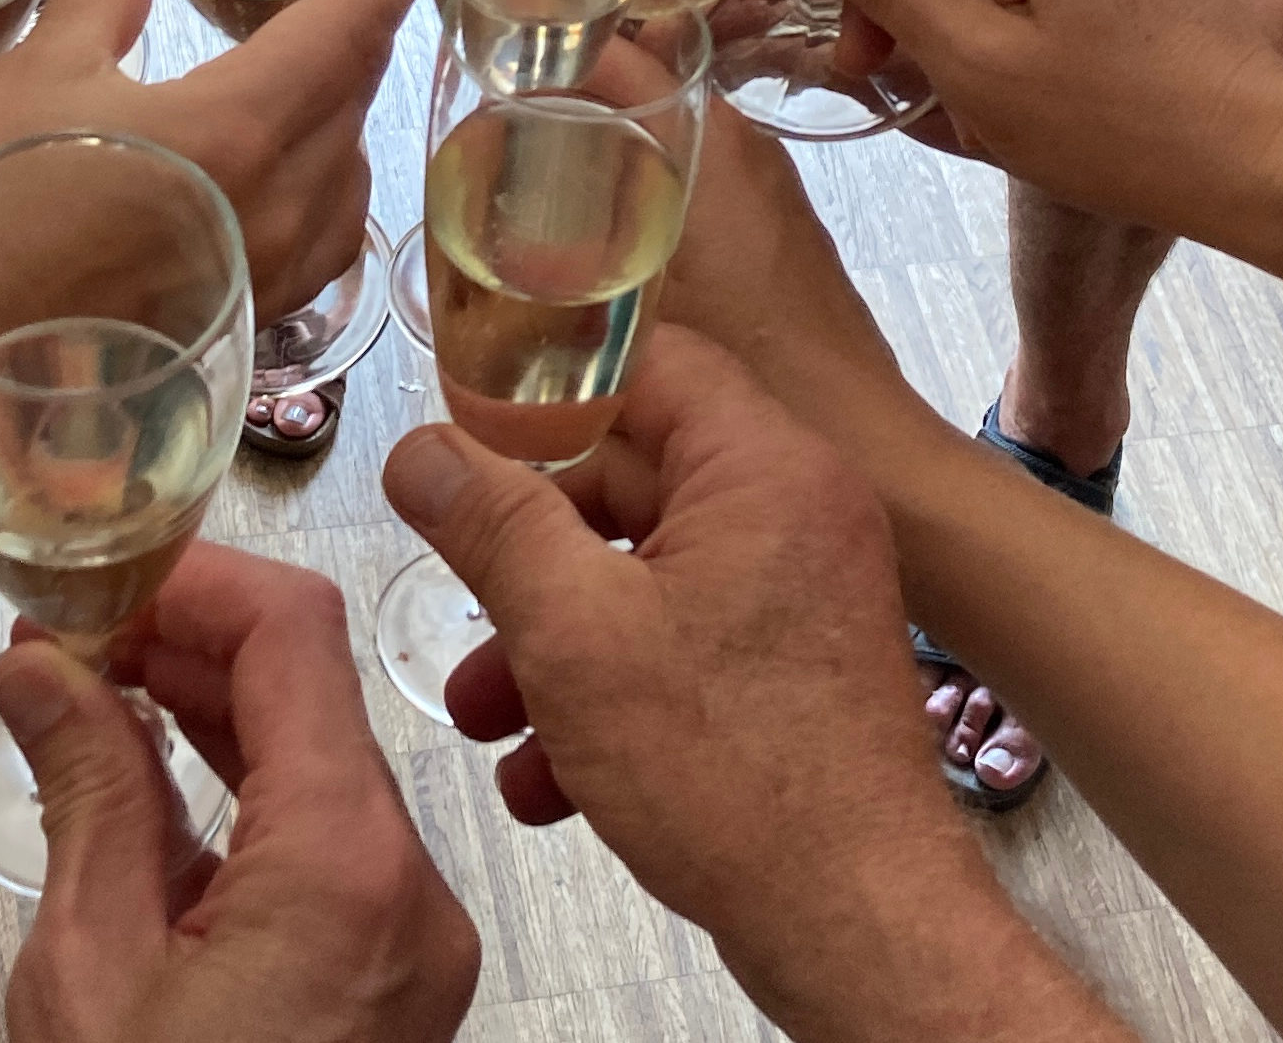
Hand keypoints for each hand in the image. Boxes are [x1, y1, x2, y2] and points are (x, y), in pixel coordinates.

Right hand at [0, 0, 418, 320]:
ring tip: (307, 68)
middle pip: (351, 98)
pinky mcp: (252, 316)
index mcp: (235, 130)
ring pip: (349, 168)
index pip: (343, 34)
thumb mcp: (40, 73)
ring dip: (340, 109)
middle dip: (357, 32)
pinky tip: (286, 166)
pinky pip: (328, 233)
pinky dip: (326, 182)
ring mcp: (272, 270)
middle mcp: (277, 205)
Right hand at [0, 546, 476, 1042]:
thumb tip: (44, 675)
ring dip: (214, 720)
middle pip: (313, 695)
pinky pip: (334, 849)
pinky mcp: (397, 979)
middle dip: (186, 650)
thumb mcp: (90, 968)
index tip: (106, 581)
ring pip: (324, 770)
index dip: (193, 585)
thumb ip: (86, 798)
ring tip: (96, 700)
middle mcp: (411, 894)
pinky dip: (251, 801)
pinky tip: (157, 788)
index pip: (295, 635)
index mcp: (346, 869)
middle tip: (71, 643)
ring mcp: (414, 942)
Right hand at [385, 333, 1025, 1031]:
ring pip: (645, 579)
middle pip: (633, 477)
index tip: (466, 424)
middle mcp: (799, 514)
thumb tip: (427, 455)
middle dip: (528, 551)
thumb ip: (492, 525)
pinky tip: (548, 776)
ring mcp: (804, 597)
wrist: (855, 923)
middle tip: (457, 583)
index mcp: (764, 467)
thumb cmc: (743, 779)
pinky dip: (610, 695)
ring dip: (552, 642)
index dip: (543, 385)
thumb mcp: (574, 633)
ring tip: (485, 713)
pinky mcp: (796, 673)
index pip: (646, 360)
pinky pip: (684, 647)